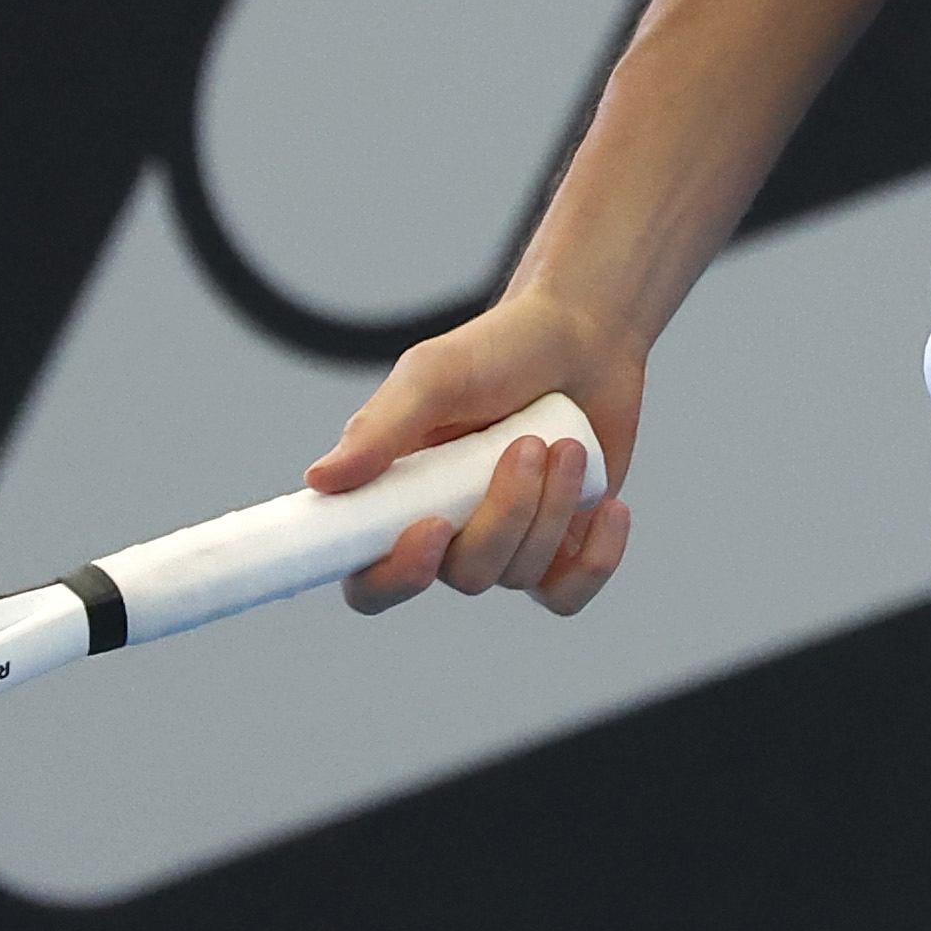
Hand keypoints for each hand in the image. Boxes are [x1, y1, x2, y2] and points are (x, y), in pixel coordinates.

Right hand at [311, 283, 647, 617]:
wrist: (583, 337)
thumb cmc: (496, 350)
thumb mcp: (432, 375)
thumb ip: (380, 427)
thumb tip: (320, 481)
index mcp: (396, 503)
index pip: (370, 581)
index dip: (394, 577)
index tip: (431, 528)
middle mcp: (447, 536)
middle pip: (463, 575)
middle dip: (503, 516)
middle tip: (528, 446)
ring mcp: (507, 548)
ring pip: (520, 573)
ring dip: (551, 508)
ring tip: (566, 442)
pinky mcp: (561, 552)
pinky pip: (569, 593)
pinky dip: (597, 558)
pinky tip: (610, 506)